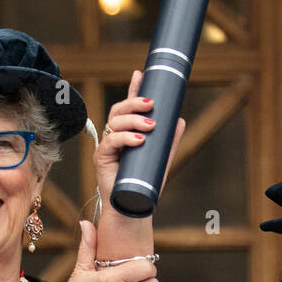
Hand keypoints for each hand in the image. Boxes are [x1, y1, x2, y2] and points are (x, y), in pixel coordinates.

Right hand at [95, 69, 185, 245]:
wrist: (133, 208)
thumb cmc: (145, 184)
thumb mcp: (161, 159)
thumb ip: (168, 140)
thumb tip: (180, 119)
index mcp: (127, 133)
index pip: (129, 107)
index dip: (133, 89)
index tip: (140, 73)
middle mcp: (114, 137)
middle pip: (119, 110)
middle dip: (134, 102)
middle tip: (152, 104)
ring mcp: (107, 147)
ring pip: (114, 122)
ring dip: (134, 120)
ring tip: (151, 126)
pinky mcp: (101, 158)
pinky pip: (111, 142)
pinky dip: (125, 138)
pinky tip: (138, 140)